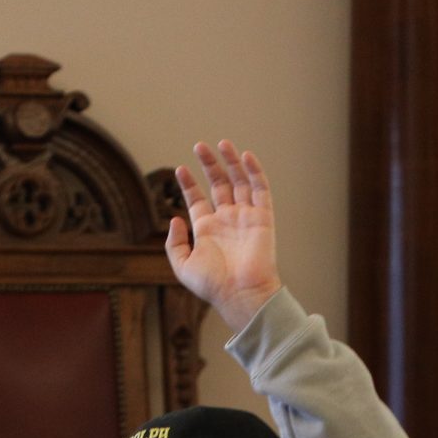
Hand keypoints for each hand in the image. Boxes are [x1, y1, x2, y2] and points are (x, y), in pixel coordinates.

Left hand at [165, 140, 281, 330]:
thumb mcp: (182, 266)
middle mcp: (227, 220)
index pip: (198, 199)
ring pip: (239, 182)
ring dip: (230, 162)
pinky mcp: (262, 217)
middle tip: (199, 146)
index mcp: (208, 230)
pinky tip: (244, 156)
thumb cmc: (212, 285)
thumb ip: (174, 243)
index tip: (180, 168)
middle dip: (210, 165)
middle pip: (219, 185)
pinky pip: (260, 189)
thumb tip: (174, 219)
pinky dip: (254, 172)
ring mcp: (245, 217)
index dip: (189, 183)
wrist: (241, 294)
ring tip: (220, 143)